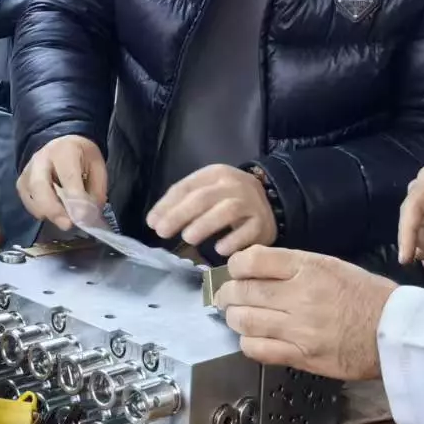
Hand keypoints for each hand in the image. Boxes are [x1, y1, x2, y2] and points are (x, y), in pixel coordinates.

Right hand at [17, 136, 105, 230]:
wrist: (63, 143)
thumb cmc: (82, 157)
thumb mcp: (97, 167)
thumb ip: (96, 191)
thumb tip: (87, 217)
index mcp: (65, 151)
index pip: (68, 176)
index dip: (74, 199)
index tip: (81, 218)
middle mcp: (41, 159)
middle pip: (39, 185)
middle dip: (53, 209)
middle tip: (67, 224)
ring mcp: (28, 171)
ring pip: (30, 197)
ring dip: (47, 213)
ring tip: (64, 219)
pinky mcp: (22, 183)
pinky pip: (28, 202)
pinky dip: (40, 212)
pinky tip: (54, 213)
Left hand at [146, 164, 276, 256]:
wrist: (272, 202)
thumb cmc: (228, 198)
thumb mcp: (208, 190)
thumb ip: (183, 202)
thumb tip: (155, 221)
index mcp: (215, 173)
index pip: (187, 186)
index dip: (167, 205)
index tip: (152, 223)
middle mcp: (234, 184)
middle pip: (204, 197)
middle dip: (180, 214)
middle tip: (162, 232)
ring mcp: (251, 203)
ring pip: (227, 211)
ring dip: (205, 224)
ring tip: (188, 238)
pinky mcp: (263, 223)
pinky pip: (248, 231)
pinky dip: (233, 240)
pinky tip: (219, 250)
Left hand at [214, 246, 392, 380]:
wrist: (394, 332)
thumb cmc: (367, 295)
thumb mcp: (331, 264)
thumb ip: (293, 266)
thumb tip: (256, 269)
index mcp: (309, 267)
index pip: (252, 260)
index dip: (235, 266)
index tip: (235, 270)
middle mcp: (300, 296)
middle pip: (243, 292)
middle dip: (227, 293)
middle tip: (226, 295)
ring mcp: (300, 328)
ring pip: (245, 321)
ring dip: (234, 318)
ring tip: (236, 315)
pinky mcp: (302, 356)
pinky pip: (258, 350)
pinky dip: (247, 343)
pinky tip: (252, 338)